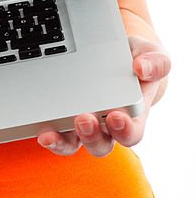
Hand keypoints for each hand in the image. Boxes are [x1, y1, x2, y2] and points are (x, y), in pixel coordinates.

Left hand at [37, 35, 169, 157]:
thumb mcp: (150, 54)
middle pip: (101, 144)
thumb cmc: (136, 59)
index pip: (131, 132)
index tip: (115, 116)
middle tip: (83, 118)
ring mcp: (84, 124)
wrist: (116, 52)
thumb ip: (156, 62)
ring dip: (63, 142)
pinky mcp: (64, 118)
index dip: (124, 130)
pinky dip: (49, 135)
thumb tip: (143, 68)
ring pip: (75, 144)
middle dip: (92, 136)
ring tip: (51, 134)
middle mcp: (107, 126)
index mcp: (133, 115)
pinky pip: (57, 134)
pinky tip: (41, 130)